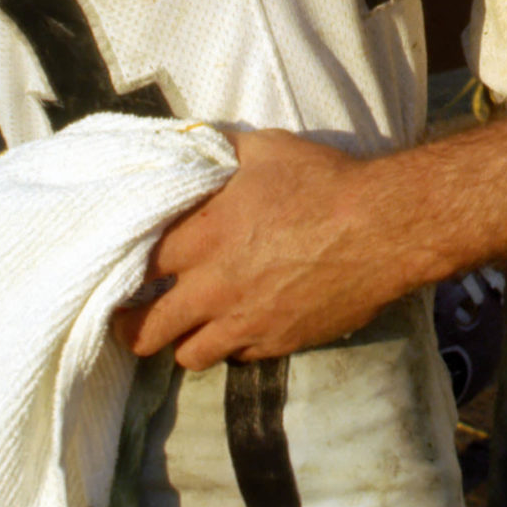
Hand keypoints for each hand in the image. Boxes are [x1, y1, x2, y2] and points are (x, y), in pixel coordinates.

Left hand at [112, 131, 415, 366]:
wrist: (384, 228)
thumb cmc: (324, 181)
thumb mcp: (266, 150)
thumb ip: (219, 154)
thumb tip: (192, 148)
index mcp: (204, 236)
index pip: (137, 266)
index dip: (125, 269)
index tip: (121, 270)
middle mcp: (215, 287)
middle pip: (149, 328)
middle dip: (132, 326)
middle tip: (130, 318)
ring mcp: (247, 322)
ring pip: (188, 355)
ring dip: (181, 341)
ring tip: (184, 327)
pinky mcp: (279, 343)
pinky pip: (237, 358)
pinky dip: (230, 345)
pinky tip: (237, 325)